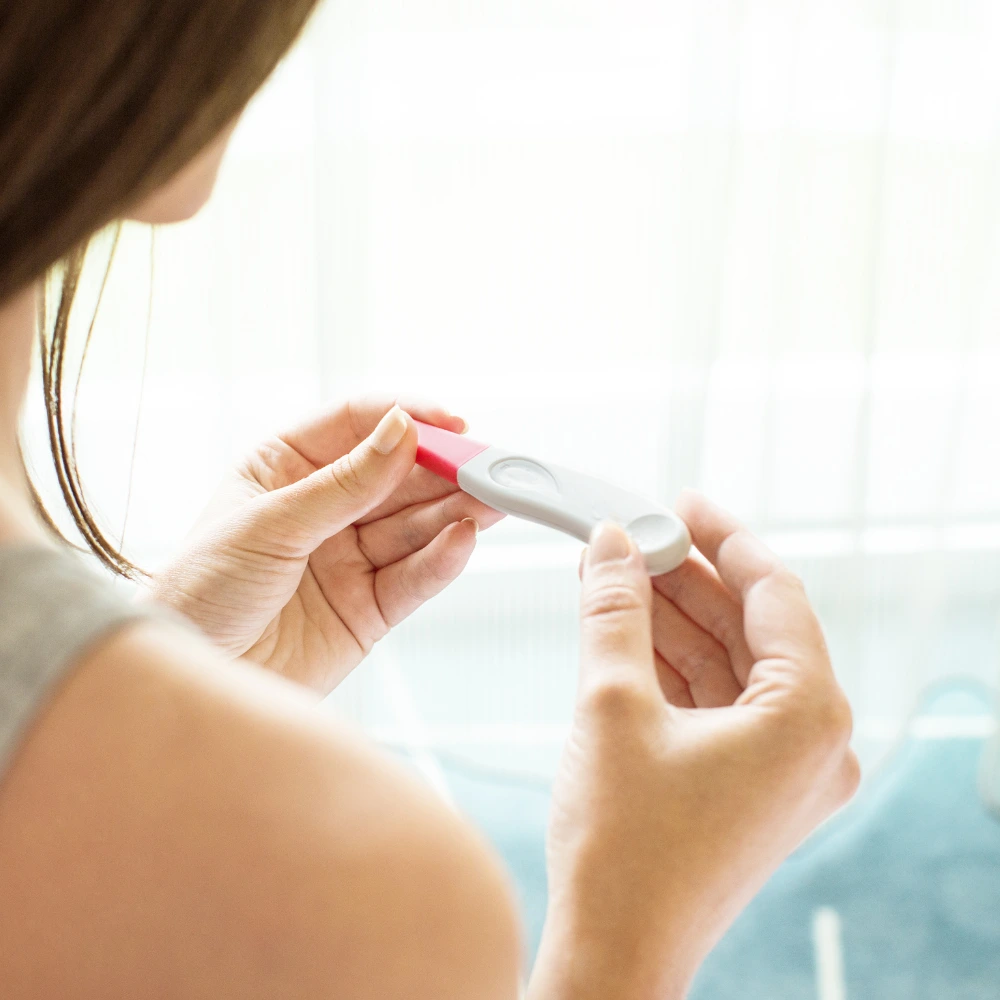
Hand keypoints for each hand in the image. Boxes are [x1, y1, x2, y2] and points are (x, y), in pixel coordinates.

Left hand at [146, 395, 503, 692]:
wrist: (192, 677)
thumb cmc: (202, 591)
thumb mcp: (269, 525)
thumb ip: (343, 484)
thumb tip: (402, 433)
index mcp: (285, 468)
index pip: (355, 426)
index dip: (405, 418)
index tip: (450, 421)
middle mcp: (323, 509)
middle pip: (396, 477)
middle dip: (443, 470)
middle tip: (488, 464)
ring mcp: (348, 558)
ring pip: (414, 526)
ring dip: (455, 511)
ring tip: (494, 498)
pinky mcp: (368, 610)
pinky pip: (412, 578)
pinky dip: (441, 560)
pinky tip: (464, 540)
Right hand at [528, 492, 857, 999]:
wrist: (614, 952)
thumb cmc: (624, 844)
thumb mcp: (611, 703)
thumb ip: (613, 609)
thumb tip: (610, 542)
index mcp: (809, 715)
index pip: (775, 592)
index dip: (723, 537)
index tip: (680, 502)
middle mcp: (814, 742)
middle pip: (751, 627)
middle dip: (686, 578)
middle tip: (632, 537)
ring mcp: (785, 769)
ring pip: (730, 664)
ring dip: (673, 620)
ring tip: (615, 576)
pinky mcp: (752, 786)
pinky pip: (719, 702)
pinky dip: (674, 665)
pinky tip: (626, 631)